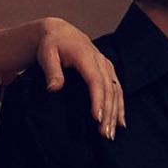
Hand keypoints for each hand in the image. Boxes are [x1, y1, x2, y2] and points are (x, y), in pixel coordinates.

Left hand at [36, 18, 124, 139]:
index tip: (96, 118)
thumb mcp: (46, 55)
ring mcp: (106, 66)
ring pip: (116, 91)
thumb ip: (51, 71)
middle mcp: (100, 61)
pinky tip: (120, 123)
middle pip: (108, 89)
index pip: (95, 80)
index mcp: (86, 56)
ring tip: (111, 133)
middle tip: (104, 134)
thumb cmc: (52, 45)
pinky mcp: (108, 71)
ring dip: (115, 113)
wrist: (61, 33)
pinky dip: (120, 106)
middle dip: (108, 112)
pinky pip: (118, 90)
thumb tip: (54, 88)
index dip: (97, 99)